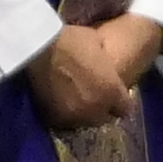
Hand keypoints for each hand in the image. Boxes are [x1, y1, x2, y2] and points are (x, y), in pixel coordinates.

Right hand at [25, 13, 162, 133]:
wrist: (38, 48)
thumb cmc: (70, 39)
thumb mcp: (98, 45)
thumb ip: (106, 63)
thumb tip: (106, 65)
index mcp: (112, 90)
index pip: (124, 108)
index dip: (118, 100)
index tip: (112, 94)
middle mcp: (97, 108)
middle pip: (105, 118)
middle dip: (102, 108)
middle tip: (92, 96)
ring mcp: (76, 116)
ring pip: (85, 122)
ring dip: (83, 113)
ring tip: (75, 101)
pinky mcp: (55, 119)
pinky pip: (65, 122)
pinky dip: (64, 114)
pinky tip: (60, 103)